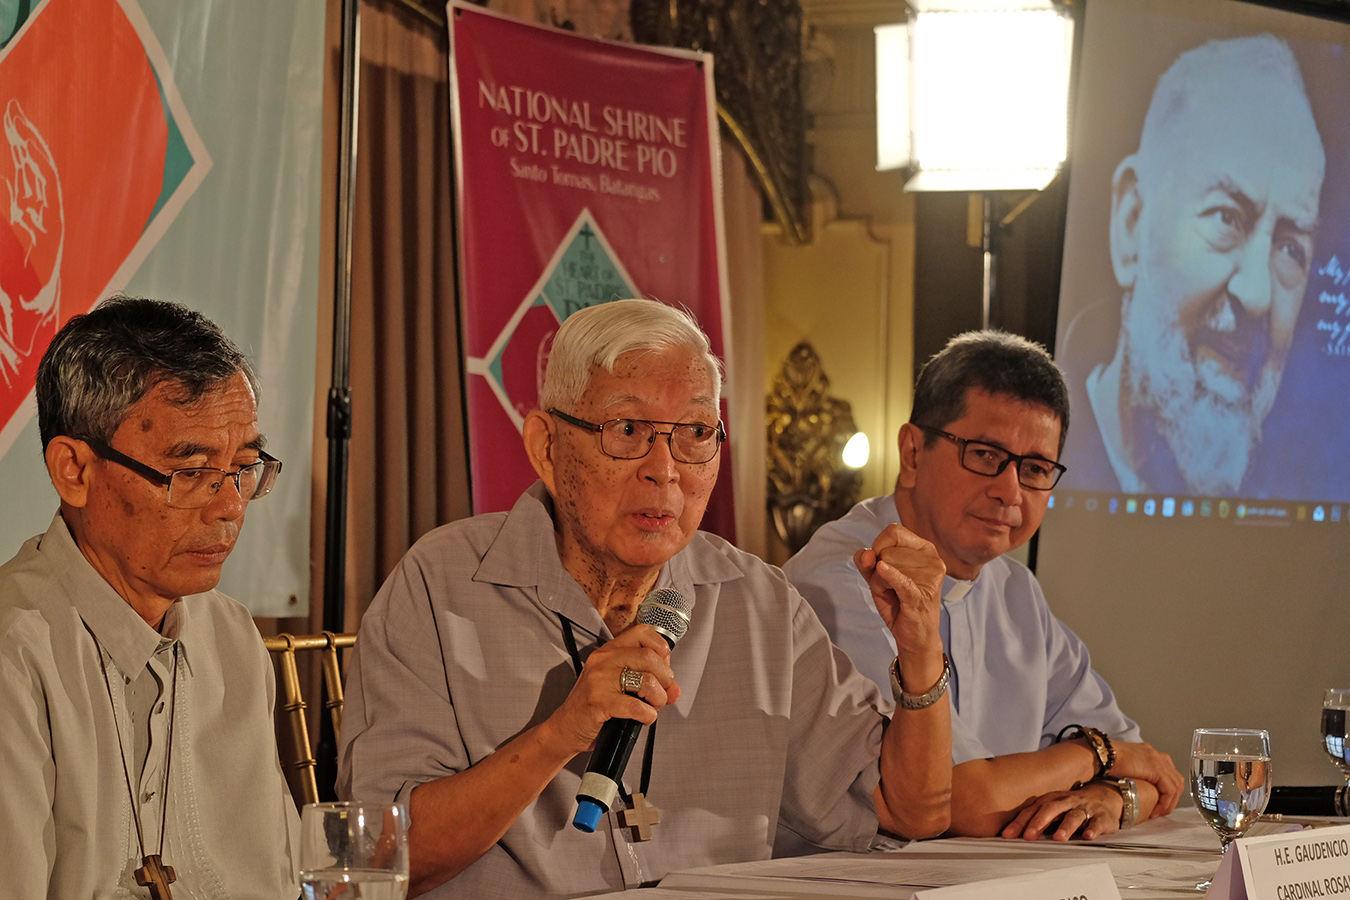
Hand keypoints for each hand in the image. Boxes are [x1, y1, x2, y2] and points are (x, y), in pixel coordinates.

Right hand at [543, 624, 680, 755]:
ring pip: (646, 681)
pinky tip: (643, 718)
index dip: (661, 647)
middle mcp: (603, 660)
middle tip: (663, 691)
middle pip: (650, 657)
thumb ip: (649, 681)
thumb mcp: (619, 686)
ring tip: (652, 706)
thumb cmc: (594, 705)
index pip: (643, 632)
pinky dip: (648, 715)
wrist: (567, 727)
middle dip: (665, 678)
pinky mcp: (599, 702)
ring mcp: (599, 680)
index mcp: (609, 651)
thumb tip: (675, 689)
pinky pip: (637, 706)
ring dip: (658, 698)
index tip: (664, 665)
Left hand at [852, 525, 944, 681]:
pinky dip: (890, 576)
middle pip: (887, 550)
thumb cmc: (898, 602)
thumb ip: (866, 562)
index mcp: (924, 549)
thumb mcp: (877, 578)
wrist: (914, 637)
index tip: (880, 564)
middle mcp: (932, 559)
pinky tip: (883, 571)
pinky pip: (901, 580)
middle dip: (878, 570)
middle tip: (892, 588)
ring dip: (881, 584)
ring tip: (896, 596)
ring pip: (887, 566)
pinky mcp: (921, 595)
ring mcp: (930, 577)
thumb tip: (866, 554)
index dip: (879, 546)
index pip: (894, 532)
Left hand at [1002, 782, 1121, 841]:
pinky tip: (1088, 836)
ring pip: (1074, 815)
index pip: (1031, 811)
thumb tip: (1010, 834)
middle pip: (1050, 809)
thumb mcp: (1052, 810)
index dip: (1019, 822)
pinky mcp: (1101, 817)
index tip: (1007, 835)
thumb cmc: (1072, 806)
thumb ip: (1035, 820)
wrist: (1104, 797)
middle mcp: (1065, 802)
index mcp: (1050, 800)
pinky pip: (1096, 822)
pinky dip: (1092, 829)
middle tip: (1029, 836)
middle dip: (1038, 822)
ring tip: (1059, 837)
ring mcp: (1083, 808)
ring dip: (1065, 826)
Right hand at [1110, 741, 1182, 816]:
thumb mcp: (1126, 766)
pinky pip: (1169, 791)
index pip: (1168, 773)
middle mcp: (1157, 755)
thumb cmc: (1106, 760)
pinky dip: (1165, 803)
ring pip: (1176, 787)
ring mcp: (1159, 761)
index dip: (1167, 791)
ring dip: (1169, 803)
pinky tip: (1156, 810)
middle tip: (1161, 810)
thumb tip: (1136, 786)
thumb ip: (1136, 773)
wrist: (1103, 755)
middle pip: (1176, 780)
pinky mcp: (1157, 769)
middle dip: (1171, 798)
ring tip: (1158, 813)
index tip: (1159, 802)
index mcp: (1149, 753)